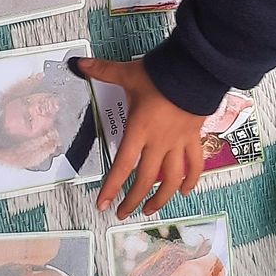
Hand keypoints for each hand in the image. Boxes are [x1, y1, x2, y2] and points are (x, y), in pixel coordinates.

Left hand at [82, 58, 205, 218]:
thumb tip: (80, 63)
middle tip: (124, 213)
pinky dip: (191, 180)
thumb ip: (103, 71)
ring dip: (161, 197)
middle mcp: (158, 142)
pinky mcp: (194, 137)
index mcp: (139, 130)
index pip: (122, 166)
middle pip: (146, 179)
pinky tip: (185, 192)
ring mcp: (178, 142)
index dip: (111, 188)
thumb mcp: (128, 73)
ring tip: (150, 209)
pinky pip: (194, 164)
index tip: (103, 204)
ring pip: (171, 178)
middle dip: (133, 199)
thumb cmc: (161, 74)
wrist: (195, 70)